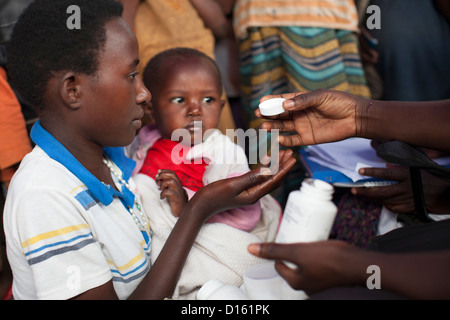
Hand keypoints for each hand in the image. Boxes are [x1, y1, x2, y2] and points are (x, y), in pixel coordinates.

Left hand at [155, 169, 187, 216]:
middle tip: (157, 179)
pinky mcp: (176, 198)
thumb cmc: (174, 199)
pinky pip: (170, 193)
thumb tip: (157, 178)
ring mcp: (178, 192)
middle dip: (163, 174)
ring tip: (160, 188)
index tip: (158, 171)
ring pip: (172, 182)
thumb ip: (165, 184)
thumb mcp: (170, 189)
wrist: (182, 209)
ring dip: (163, 183)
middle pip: (172, 175)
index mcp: (177, 183)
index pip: (172, 173)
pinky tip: (161, 197)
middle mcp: (178, 186)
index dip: (165, 170)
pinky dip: (163, 194)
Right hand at [189, 149, 295, 219]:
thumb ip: (250, 178)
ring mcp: (249, 193)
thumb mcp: (232, 184)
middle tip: (289, 152)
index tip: (292, 157)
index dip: (284, 168)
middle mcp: (254, 195)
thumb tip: (269, 170)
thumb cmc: (214, 195)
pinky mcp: (244, 190)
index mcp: (254, 195)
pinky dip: (264, 169)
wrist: (201, 206)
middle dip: (282, 165)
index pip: (274, 180)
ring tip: (280, 153)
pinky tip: (265, 161)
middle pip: (273, 179)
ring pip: (267, 178)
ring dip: (275, 166)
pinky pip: (259, 178)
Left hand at [248, 240, 363, 293]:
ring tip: (307, 236)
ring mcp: (319, 281)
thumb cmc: (327, 259)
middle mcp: (306, 285)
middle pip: (292, 264)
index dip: (279, 250)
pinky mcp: (330, 274)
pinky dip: (316, 253)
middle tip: (295, 235)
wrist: (357, 263)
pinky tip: (320, 243)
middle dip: (293, 249)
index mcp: (295, 282)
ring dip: (304, 250)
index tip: (285, 238)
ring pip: (305, 262)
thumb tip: (251, 249)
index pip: (278, 264)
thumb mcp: (297, 252)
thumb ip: (275, 250)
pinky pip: (317, 262)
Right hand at [256, 90, 366, 146]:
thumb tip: (285, 105)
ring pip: (283, 127)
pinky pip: (293, 140)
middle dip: (268, 114)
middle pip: (279, 114)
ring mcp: (302, 126)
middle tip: (258, 114)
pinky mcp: (308, 138)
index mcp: (301, 100)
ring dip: (273, 127)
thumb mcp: (320, 97)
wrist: (355, 117)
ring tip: (264, 126)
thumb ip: (302, 101)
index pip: (282, 100)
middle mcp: (299, 113)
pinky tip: (278, 138)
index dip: (271, 101)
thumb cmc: (339, 102)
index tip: (261, 101)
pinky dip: (285, 140)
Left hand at [353, 164, 449, 214]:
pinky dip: (385, 204)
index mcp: (408, 175)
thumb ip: (402, 168)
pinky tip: (382, 201)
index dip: (372, 172)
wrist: (446, 195)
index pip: (386, 173)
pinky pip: (392, 207)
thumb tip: (387, 166)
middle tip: (354, 190)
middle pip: (381, 190)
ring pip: (384, 200)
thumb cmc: (432, 179)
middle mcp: (406, 187)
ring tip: (362, 194)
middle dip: (365, 191)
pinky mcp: (409, 208)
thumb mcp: (418, 169)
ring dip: (373, 198)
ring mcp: (407, 199)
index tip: (361, 171)